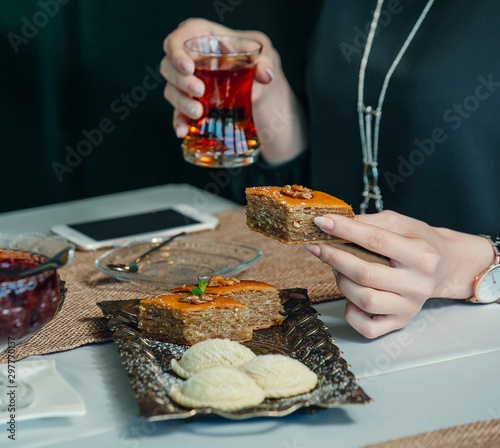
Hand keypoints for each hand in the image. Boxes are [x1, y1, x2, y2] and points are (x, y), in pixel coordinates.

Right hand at [160, 18, 306, 163]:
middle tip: (199, 91)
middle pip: (170, 63)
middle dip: (179, 79)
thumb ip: (267, 63)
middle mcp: (199, 62)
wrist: (276, 117)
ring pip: (171, 89)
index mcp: (213, 41)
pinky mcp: (196, 109)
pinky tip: (182, 130)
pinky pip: (179, 113)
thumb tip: (263, 72)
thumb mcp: (270, 63)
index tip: (189, 66)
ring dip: (180, 101)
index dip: (178, 48)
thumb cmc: (269, 80)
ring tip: (199, 113)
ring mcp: (195, 87)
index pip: (185, 34)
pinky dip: (179, 122)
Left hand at [304, 210, 493, 337]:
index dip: (345, 230)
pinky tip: (350, 295)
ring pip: (363, 300)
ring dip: (341, 281)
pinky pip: (366, 327)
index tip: (320, 222)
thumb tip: (334, 222)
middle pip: (365, 274)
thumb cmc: (419, 242)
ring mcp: (409, 307)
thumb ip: (369, 222)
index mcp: (422, 255)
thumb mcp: (401, 223)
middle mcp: (418, 284)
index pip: (375, 240)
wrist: (445, 267)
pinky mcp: (400, 322)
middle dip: (334, 257)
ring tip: (338, 269)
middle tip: (317, 246)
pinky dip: (350, 312)